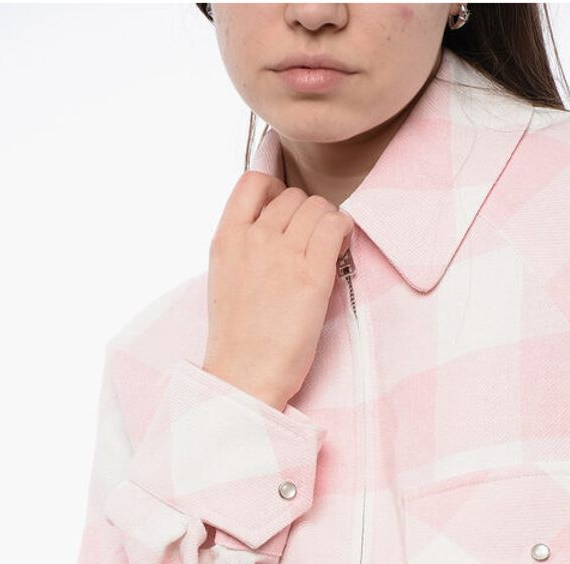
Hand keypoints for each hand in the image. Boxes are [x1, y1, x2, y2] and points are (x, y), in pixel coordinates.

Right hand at [203, 170, 353, 410]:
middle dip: (306, 215)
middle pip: (293, 196)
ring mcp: (282, 254)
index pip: (253, 181)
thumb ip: (246, 247)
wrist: (243, 376)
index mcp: (225, 238)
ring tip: (326, 251)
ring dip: (327, 224)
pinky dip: (344, 231)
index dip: (275, 189)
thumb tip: (280, 228)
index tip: (285, 211)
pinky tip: (341, 249)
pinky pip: (336, 226)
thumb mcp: (227, 279)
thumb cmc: (238, 338)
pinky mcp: (311, 274)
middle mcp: (252, 238)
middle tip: (311, 245)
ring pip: (317, 207)